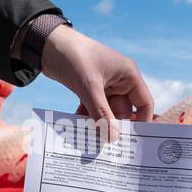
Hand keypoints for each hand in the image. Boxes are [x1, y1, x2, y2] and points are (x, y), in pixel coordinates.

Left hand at [40, 26, 153, 142]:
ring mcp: (105, 85)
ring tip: (92, 140)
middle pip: (124, 111)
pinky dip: (88, 117)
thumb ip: (101, 113)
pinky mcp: (90, 88)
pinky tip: (80, 128)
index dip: (142, 122)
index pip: (144, 103)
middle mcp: (120, 80)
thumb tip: (112, 138)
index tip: (135, 142)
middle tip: (108, 146)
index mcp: (128, 75)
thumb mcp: (89, 87)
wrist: (47, 44)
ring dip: (99, 124)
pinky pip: (94, 108)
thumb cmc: (74, 57)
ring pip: (107, 111)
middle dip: (115, 127)